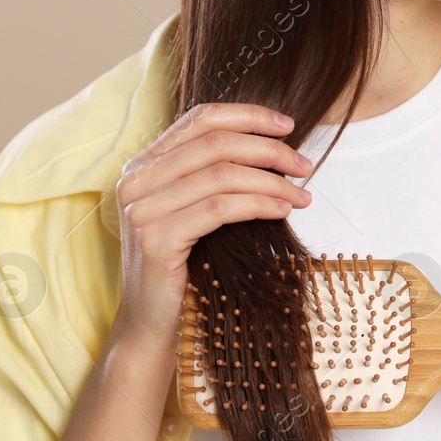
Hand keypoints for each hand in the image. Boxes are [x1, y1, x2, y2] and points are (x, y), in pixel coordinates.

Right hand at [112, 102, 314, 347]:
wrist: (153, 325)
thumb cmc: (186, 265)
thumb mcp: (196, 210)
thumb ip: (216, 175)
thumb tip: (278, 147)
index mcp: (143, 165)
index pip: (200, 118)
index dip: (247, 116)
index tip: (288, 125)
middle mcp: (135, 180)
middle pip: (215, 143)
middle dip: (269, 150)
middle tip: (305, 166)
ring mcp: (141, 209)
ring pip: (221, 175)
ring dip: (272, 181)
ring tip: (303, 194)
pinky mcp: (154, 238)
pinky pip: (219, 208)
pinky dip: (257, 204)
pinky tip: (282, 211)